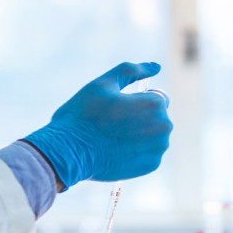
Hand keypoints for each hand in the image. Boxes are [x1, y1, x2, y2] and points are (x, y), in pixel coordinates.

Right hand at [22, 61, 172, 189]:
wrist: (69, 153)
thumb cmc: (84, 115)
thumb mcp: (103, 84)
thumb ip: (131, 71)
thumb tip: (156, 66)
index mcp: (155, 104)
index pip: (155, 97)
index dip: (135, 101)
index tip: (116, 109)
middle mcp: (163, 127)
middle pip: (156, 117)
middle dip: (140, 118)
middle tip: (112, 124)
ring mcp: (158, 149)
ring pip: (153, 135)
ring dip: (139, 134)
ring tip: (113, 138)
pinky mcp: (150, 166)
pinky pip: (148, 153)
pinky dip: (136, 151)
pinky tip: (116, 150)